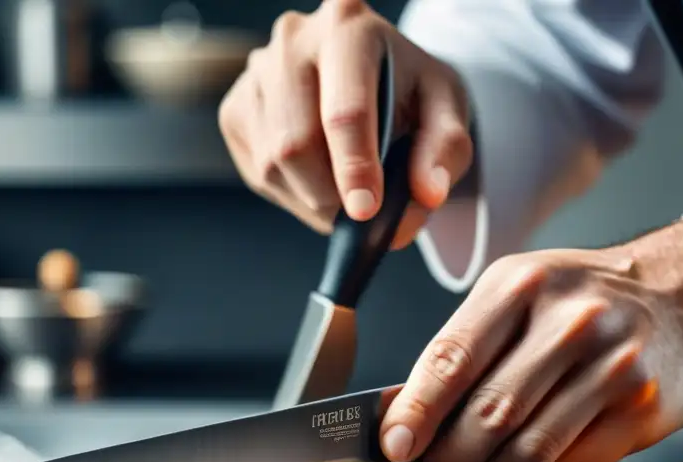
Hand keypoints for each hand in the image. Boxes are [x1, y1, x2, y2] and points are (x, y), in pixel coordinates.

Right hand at [218, 0, 472, 249]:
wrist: (374, 74)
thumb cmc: (410, 91)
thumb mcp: (446, 110)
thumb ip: (446, 150)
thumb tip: (427, 192)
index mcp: (350, 27)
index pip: (345, 111)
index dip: (354, 167)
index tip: (365, 210)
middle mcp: (294, 39)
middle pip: (297, 144)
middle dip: (331, 195)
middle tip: (361, 213)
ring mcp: (257, 72)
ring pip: (273, 163)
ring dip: (312, 199)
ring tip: (344, 195)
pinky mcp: (236, 107)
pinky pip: (257, 170)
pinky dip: (291, 193)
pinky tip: (317, 179)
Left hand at [379, 226, 682, 461]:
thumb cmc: (582, 304)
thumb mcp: (518, 296)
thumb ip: (465, 347)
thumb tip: (403, 412)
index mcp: (519, 285)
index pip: (451, 358)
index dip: (416, 411)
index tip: (395, 446)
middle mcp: (569, 320)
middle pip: (489, 412)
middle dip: (449, 456)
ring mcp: (611, 364)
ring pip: (529, 450)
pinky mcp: (642, 408)